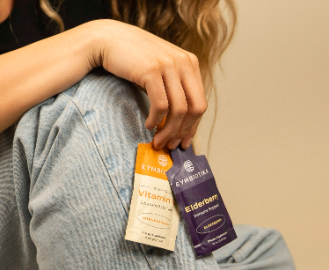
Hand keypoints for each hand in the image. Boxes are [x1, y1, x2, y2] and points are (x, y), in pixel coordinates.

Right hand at [89, 20, 207, 149]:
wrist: (108, 39)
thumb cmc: (135, 60)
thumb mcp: (161, 71)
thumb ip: (174, 89)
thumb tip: (179, 122)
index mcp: (191, 64)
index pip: (200, 103)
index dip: (193, 126)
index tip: (184, 142)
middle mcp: (184, 63)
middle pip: (195, 108)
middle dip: (183, 131)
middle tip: (170, 145)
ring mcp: (169, 65)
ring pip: (179, 110)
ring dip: (168, 131)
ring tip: (158, 141)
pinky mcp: (152, 70)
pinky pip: (161, 105)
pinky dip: (156, 120)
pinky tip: (149, 125)